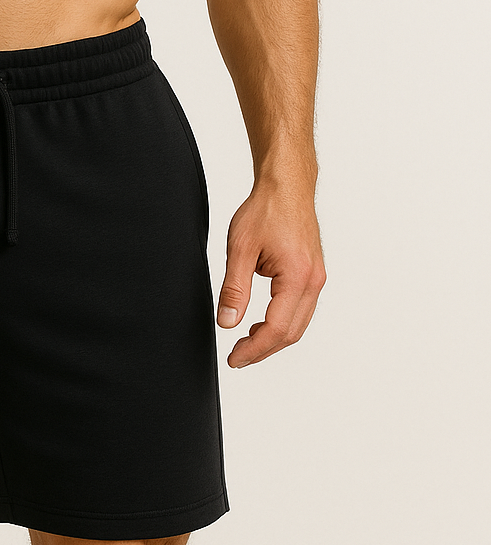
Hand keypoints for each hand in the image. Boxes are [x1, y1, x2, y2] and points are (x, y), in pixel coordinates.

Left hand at [216, 181, 325, 368]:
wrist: (286, 186)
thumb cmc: (266, 209)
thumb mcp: (240, 248)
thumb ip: (234, 289)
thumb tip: (227, 322)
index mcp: (297, 277)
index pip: (276, 329)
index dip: (254, 349)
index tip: (234, 358)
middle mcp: (313, 281)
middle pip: (291, 333)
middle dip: (263, 349)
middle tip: (237, 356)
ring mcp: (316, 278)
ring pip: (298, 324)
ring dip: (273, 338)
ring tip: (246, 343)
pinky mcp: (313, 274)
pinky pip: (300, 309)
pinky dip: (282, 322)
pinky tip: (262, 322)